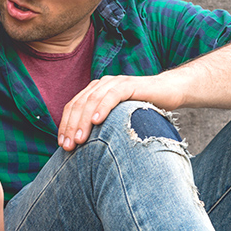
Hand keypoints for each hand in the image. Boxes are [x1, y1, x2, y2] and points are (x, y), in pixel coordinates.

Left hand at [56, 75, 181, 150]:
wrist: (168, 93)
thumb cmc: (142, 109)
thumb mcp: (117, 119)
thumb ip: (101, 126)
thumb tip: (83, 148)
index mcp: (94, 92)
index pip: (73, 107)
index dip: (65, 126)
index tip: (62, 146)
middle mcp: (101, 84)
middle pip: (79, 105)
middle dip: (71, 127)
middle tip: (68, 147)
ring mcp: (114, 83)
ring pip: (92, 100)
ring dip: (83, 121)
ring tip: (80, 140)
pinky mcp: (129, 84)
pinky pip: (112, 95)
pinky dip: (103, 108)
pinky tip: (97, 121)